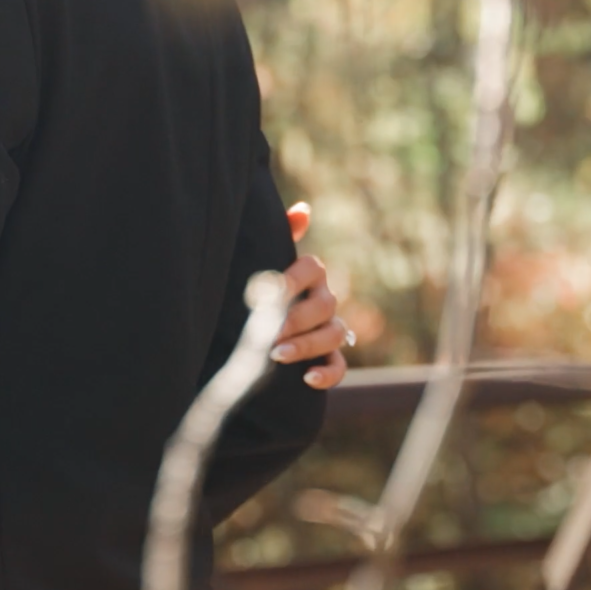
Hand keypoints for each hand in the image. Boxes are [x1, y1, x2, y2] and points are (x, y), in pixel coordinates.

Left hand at [272, 201, 351, 389]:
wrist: (250, 331)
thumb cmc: (258, 289)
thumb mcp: (263, 261)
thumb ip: (282, 236)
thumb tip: (303, 210)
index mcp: (310, 274)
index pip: (312, 268)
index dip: (294, 278)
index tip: (272, 290)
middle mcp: (324, 299)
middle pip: (325, 305)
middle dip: (297, 318)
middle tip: (270, 330)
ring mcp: (329, 329)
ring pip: (334, 334)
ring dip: (307, 345)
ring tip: (277, 355)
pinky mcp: (328, 359)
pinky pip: (340, 367)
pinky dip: (327, 374)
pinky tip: (308, 379)